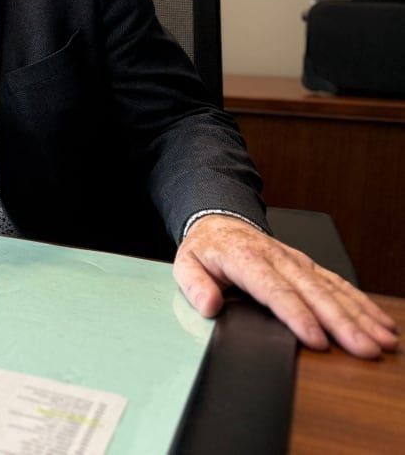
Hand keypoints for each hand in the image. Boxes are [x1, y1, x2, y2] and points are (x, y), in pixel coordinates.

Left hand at [174, 214, 398, 358]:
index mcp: (246, 259)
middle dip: (341, 322)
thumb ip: (194, 284)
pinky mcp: (308, 265)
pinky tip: (379, 320)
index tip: (316, 339)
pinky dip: (360, 302)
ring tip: (381, 338)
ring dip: (359, 315)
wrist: (219, 220)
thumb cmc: (206, 248)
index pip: (275, 291)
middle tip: (363, 347)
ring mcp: (297, 261)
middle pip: (313, 293)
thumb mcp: (185, 263)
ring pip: (332, 288)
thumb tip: (208, 306)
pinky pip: (338, 283)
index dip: (297, 316)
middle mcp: (278, 259)